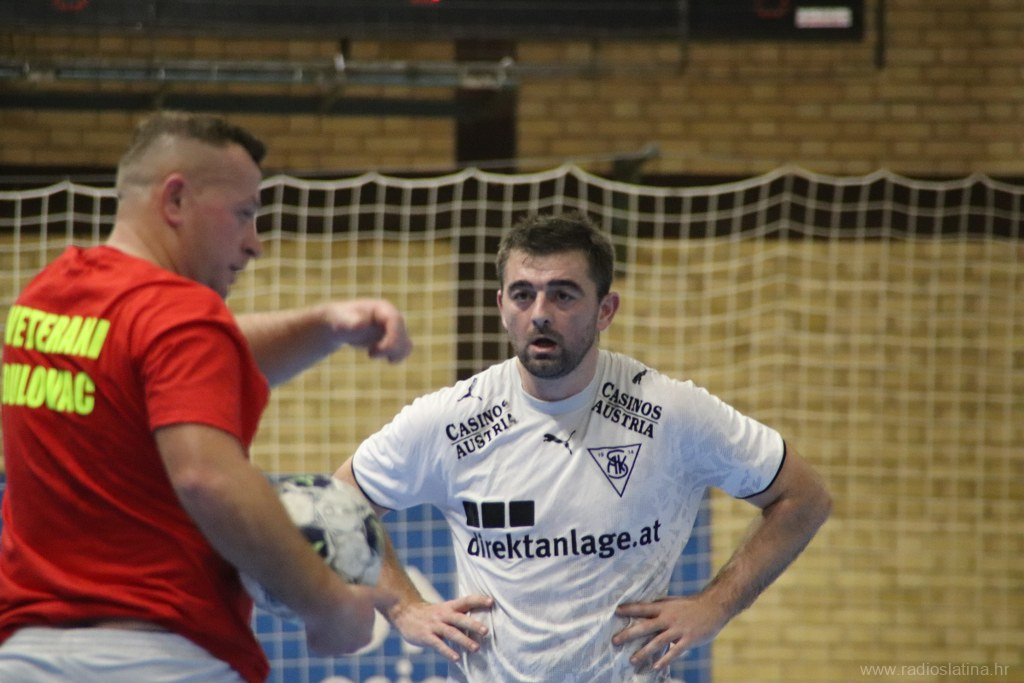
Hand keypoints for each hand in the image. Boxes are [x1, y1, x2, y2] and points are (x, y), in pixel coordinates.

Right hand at [302, 583, 396, 655]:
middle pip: (348, 639)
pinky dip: (316, 635)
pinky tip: (317, 621)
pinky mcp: (319, 649)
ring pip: (332, 642)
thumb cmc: (351, 597)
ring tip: (327, 614)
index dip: (357, 621)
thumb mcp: (372, 594)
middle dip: (345, 629)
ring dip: (331, 633)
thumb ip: (386, 598)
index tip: (351, 609)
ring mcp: (334, 650)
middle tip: (338, 611)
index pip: (364, 633)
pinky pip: (317, 643)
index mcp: (366, 638)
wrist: (327, 601)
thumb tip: (398, 597)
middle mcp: (351, 648)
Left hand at [323, 299, 412, 362]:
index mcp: (383, 308)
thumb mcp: (342, 321)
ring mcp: (395, 329)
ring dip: (395, 355)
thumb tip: (362, 324)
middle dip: (389, 349)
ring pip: (406, 345)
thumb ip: (351, 322)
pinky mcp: (394, 339)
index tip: (373, 352)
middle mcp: (393, 317)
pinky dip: (395, 357)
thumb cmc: (340, 321)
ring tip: (373, 355)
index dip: (391, 338)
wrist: (340, 325)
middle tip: (370, 354)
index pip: (396, 321)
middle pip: (403, 335)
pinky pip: (404, 350)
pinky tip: (376, 355)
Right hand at [389, 595, 493, 661]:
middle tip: (486, 631)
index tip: (491, 601)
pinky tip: (457, 658)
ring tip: (476, 648)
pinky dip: (448, 651)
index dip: (478, 600)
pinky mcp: (426, 636)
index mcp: (449, 606)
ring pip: (451, 632)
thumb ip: (458, 614)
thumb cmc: (430, 613)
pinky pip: (438, 644)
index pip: (466, 600)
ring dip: (464, 640)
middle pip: (460, 618)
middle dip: (473, 625)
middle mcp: (443, 614)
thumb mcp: (444, 609)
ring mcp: (434, 625)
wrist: (404, 612)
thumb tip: (479, 622)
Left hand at [612, 595, 728, 671]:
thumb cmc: (691, 605)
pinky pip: (674, 651)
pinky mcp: (688, 639)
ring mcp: (678, 629)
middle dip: (629, 634)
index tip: (615, 612)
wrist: (714, 606)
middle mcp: (668, 618)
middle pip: (645, 627)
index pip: (642, 608)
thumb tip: (643, 610)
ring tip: (632, 660)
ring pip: (657, 642)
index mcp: (664, 607)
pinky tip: (655, 667)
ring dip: (643, 652)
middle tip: (614, 641)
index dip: (629, 609)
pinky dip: (665, 659)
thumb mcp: (673, 602)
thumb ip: (659, 608)